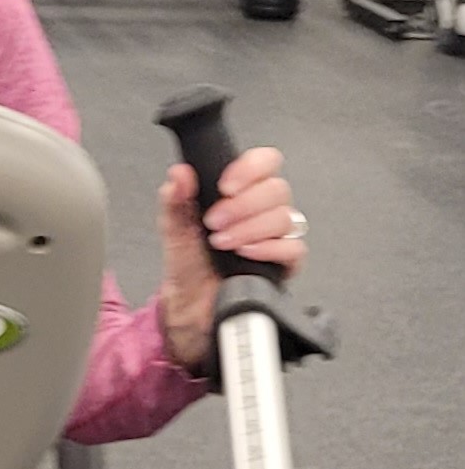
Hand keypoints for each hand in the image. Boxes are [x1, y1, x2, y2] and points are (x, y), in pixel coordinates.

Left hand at [156, 147, 306, 374]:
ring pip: (285, 217)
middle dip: (242, 206)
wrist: (191, 306)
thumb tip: (179, 174)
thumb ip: (175, 198)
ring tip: (222, 243)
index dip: (250, 169)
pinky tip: (245, 254)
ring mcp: (277, 236)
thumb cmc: (188, 265)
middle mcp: (262, 210)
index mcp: (241, 192)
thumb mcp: (174, 228)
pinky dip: (268, 249)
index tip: (226, 186)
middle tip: (214, 223)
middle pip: (277, 189)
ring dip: (249, 229)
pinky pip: (293, 248)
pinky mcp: (285, 263)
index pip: (265, 162)